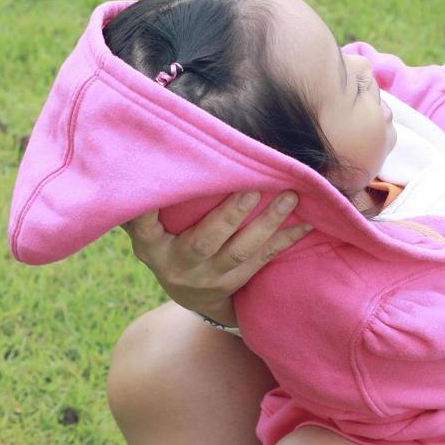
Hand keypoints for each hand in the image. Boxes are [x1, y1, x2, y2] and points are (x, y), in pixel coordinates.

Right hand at [121, 192, 309, 325]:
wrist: (188, 292)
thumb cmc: (168, 239)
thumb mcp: (149, 226)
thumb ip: (148, 200)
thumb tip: (138, 152)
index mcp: (150, 245)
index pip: (143, 225)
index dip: (146, 210)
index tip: (155, 189)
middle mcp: (176, 264)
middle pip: (203, 242)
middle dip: (229, 216)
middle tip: (252, 189)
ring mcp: (206, 278)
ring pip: (239, 252)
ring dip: (267, 225)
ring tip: (289, 198)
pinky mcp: (233, 284)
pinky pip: (262, 261)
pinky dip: (285, 241)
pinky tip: (306, 224)